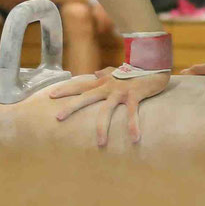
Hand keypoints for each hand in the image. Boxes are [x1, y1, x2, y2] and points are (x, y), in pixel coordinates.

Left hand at [48, 65, 173, 146]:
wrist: (154, 62)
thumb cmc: (135, 70)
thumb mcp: (118, 72)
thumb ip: (105, 73)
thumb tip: (95, 73)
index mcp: (103, 82)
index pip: (80, 85)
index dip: (65, 89)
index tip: (50, 95)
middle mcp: (108, 86)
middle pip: (85, 97)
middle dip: (71, 107)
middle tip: (58, 118)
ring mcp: (121, 91)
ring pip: (107, 110)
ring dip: (103, 127)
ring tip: (100, 143)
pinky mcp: (135, 95)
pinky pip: (133, 112)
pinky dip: (133, 125)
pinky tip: (134, 138)